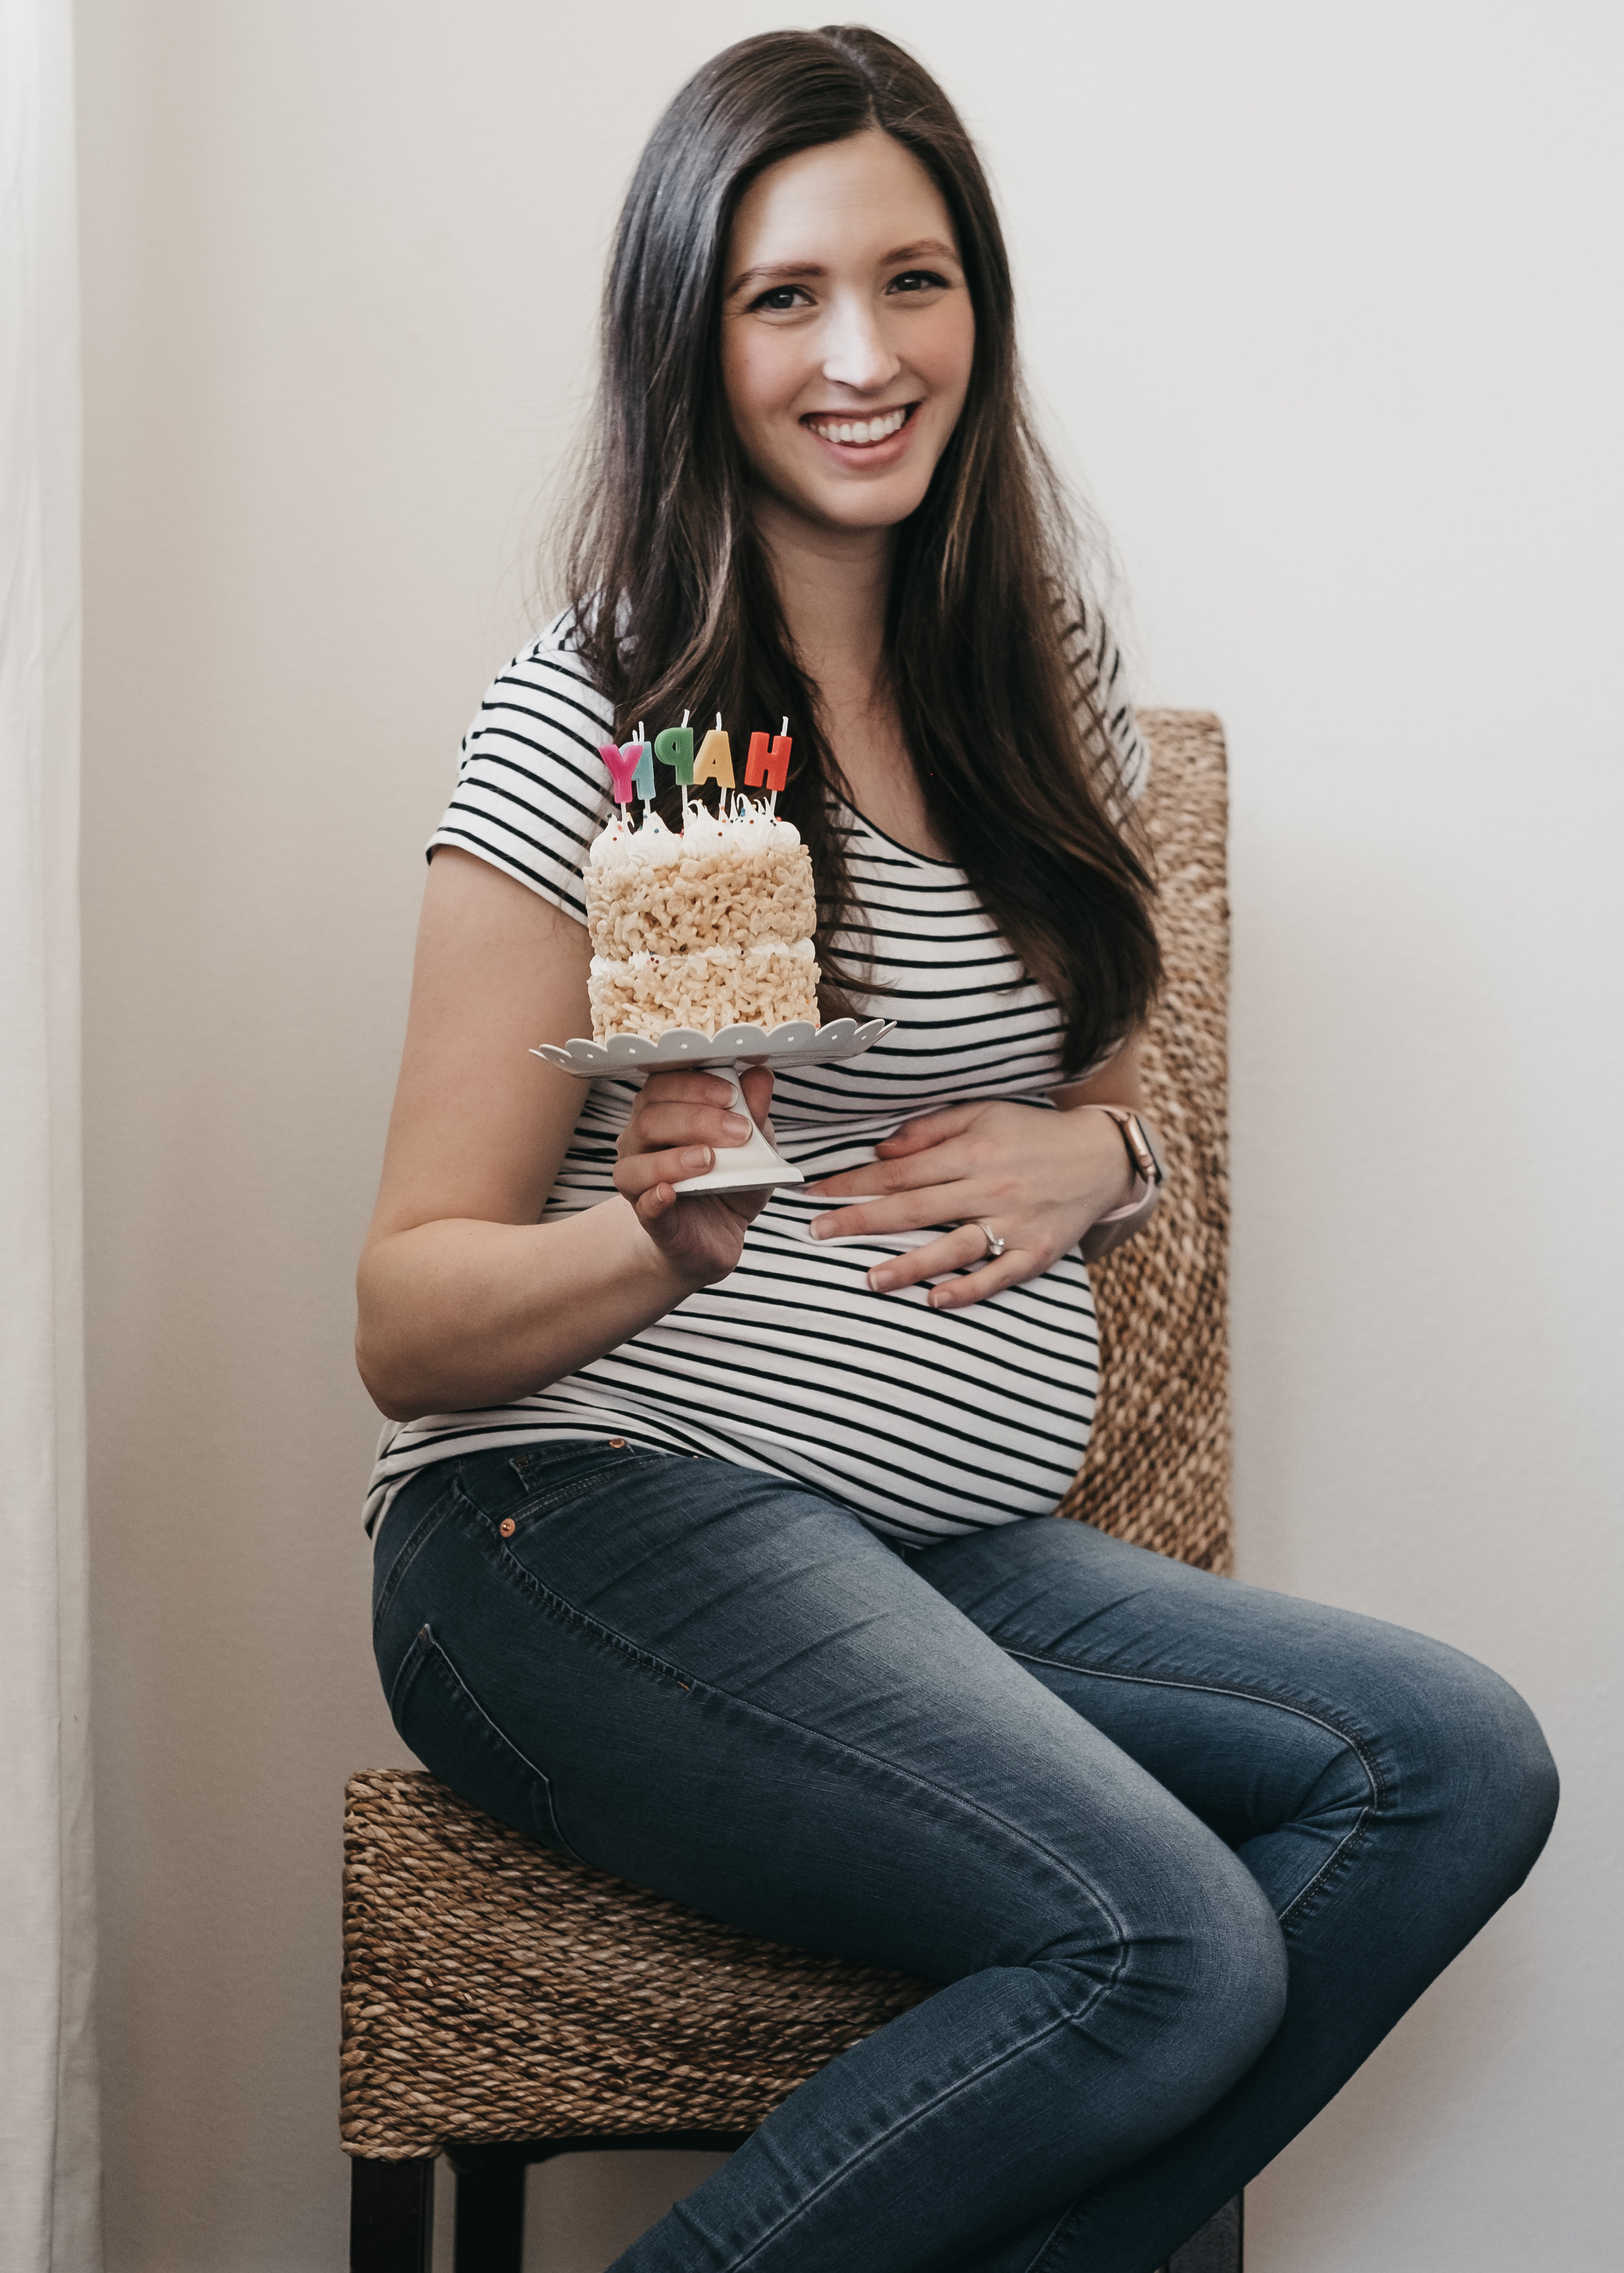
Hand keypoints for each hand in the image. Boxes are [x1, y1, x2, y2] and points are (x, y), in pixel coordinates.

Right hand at [614, 1067, 777, 1286]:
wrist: (718, 1233)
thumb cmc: (728, 1179)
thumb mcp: (753, 1143)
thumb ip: (753, 1111)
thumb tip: (760, 1075)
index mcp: (663, 1112)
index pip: (662, 1084)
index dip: (694, 1085)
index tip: (732, 1095)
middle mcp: (641, 1142)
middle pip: (650, 1117)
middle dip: (697, 1119)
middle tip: (740, 1132)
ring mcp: (639, 1181)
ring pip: (637, 1161)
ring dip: (675, 1157)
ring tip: (709, 1159)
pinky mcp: (648, 1217)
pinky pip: (641, 1205)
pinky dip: (654, 1197)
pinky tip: (670, 1192)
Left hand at [805, 1100, 1137, 1308]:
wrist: (1102, 1158)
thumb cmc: (1032, 1134)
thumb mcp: (982, 1113)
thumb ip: (930, 1130)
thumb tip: (881, 1150)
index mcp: (972, 1151)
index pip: (900, 1171)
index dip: (854, 1183)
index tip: (816, 1195)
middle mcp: (990, 1188)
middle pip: (915, 1207)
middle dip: (861, 1221)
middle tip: (818, 1234)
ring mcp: (1014, 1224)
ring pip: (953, 1247)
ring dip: (909, 1265)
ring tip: (869, 1280)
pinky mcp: (1036, 1254)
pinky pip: (998, 1276)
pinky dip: (968, 1290)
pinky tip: (936, 1301)